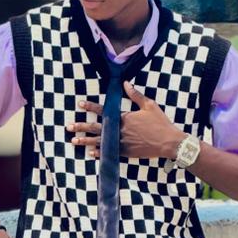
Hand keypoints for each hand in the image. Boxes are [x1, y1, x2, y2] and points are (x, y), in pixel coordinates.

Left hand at [66, 81, 183, 159]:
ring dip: (85, 141)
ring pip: (100, 141)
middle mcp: (120, 130)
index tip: (80, 104)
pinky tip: (90, 154)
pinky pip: (110, 152)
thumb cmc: (160, 123)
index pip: (104, 110)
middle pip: (97, 127)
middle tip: (69, 126)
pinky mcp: (126, 152)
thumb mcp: (149, 105)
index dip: (91, 106)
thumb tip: (125, 83)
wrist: (168, 142)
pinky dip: (100, 153)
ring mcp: (122, 142)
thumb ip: (135, 95)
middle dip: (82, 126)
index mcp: (124, 117)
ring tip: (74, 141)